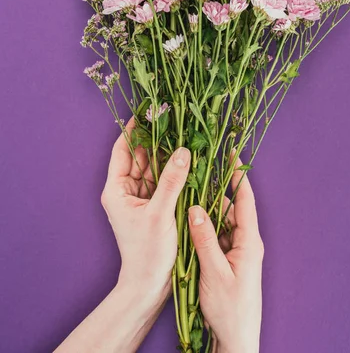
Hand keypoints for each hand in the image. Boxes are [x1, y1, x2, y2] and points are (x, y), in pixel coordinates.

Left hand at [55, 117, 190, 352]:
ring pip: (153, 168)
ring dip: (166, 154)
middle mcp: (125, 190)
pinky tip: (186, 158)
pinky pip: (162, 181)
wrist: (149, 285)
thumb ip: (171, 181)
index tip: (146, 111)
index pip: (122, 150)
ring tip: (182, 133)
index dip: (133, 130)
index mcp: (116, 189)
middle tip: (172, 118)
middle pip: (140, 156)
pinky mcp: (153, 206)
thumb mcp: (160, 214)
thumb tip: (182, 151)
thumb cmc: (148, 253)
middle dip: (155, 139)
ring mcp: (140, 198)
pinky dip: (172, 171)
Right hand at [188, 159, 263, 352]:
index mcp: (249, 241)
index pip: (246, 200)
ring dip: (206, 213)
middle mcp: (245, 242)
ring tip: (188, 199)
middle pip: (230, 208)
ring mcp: (237, 252)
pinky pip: (216, 236)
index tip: (231, 153)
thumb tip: (195, 207)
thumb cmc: (230, 309)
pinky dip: (204, 229)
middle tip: (195, 175)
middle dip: (213, 192)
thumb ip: (205, 239)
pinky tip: (189, 226)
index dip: (238, 175)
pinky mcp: (228, 261)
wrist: (236, 339)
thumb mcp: (214, 272)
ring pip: (221, 222)